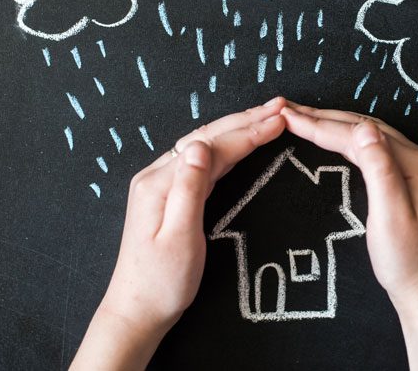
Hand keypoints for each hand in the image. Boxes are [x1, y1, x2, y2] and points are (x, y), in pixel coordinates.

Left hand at [71, 97, 286, 369]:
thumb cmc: (161, 282)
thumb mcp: (179, 238)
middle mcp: (157, 176)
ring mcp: (161, 184)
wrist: (137, 310)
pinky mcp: (167, 195)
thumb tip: (200, 144)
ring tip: (267, 117)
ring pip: (205, 145)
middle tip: (280, 106)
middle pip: (207, 137)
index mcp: (159, 184)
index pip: (212, 147)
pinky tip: (240, 143)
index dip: (247, 132)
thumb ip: (189, 189)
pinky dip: (227, 147)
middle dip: (246, 120)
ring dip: (238, 129)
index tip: (279, 121)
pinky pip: (202, 161)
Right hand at [280, 102, 417, 370]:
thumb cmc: (409, 262)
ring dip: (335, 125)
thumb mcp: (391, 217)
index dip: (321, 125)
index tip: (288, 117)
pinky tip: (335, 140)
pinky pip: (375, 148)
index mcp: (416, 164)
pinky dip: (348, 140)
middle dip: (324, 118)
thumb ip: (379, 170)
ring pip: (369, 136)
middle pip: (364, 126)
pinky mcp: (410, 180)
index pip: (359, 134)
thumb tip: (363, 128)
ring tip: (304, 119)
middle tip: (288, 111)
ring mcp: (417, 168)